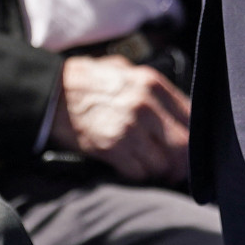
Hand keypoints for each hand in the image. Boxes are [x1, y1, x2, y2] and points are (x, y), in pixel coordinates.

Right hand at [48, 55, 190, 183]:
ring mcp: (128, 128)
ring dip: (158, 170)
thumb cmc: (87, 80)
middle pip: (183, 147)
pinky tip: (130, 166)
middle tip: (174, 166)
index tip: (189, 147)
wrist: (51, 92)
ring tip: (149, 166)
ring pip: (163, 164)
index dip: (193, 137)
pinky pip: (139, 173)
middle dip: (181, 161)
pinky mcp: (111, 148)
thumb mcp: (124, 69)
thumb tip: (178, 109)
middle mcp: (144, 106)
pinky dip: (138, 174)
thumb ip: (153, 87)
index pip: (192, 118)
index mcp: (151, 83)